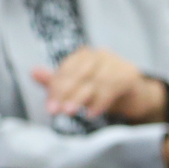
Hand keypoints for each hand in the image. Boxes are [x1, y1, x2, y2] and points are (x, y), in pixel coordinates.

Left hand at [34, 49, 167, 124]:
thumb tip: (33, 72)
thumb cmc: (102, 90)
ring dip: (81, 98)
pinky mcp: (129, 74)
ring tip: (71, 113)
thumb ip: (57, 82)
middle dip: (66, 93)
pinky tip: (91, 113)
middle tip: (57, 111)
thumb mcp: (77, 88)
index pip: (67, 69)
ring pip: (94, 80)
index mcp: (84, 55)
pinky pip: (112, 88)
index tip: (50, 106)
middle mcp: (100, 54)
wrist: (134, 96)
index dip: (56, 88)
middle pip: (79, 73)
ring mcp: (116, 62)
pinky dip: (100, 101)